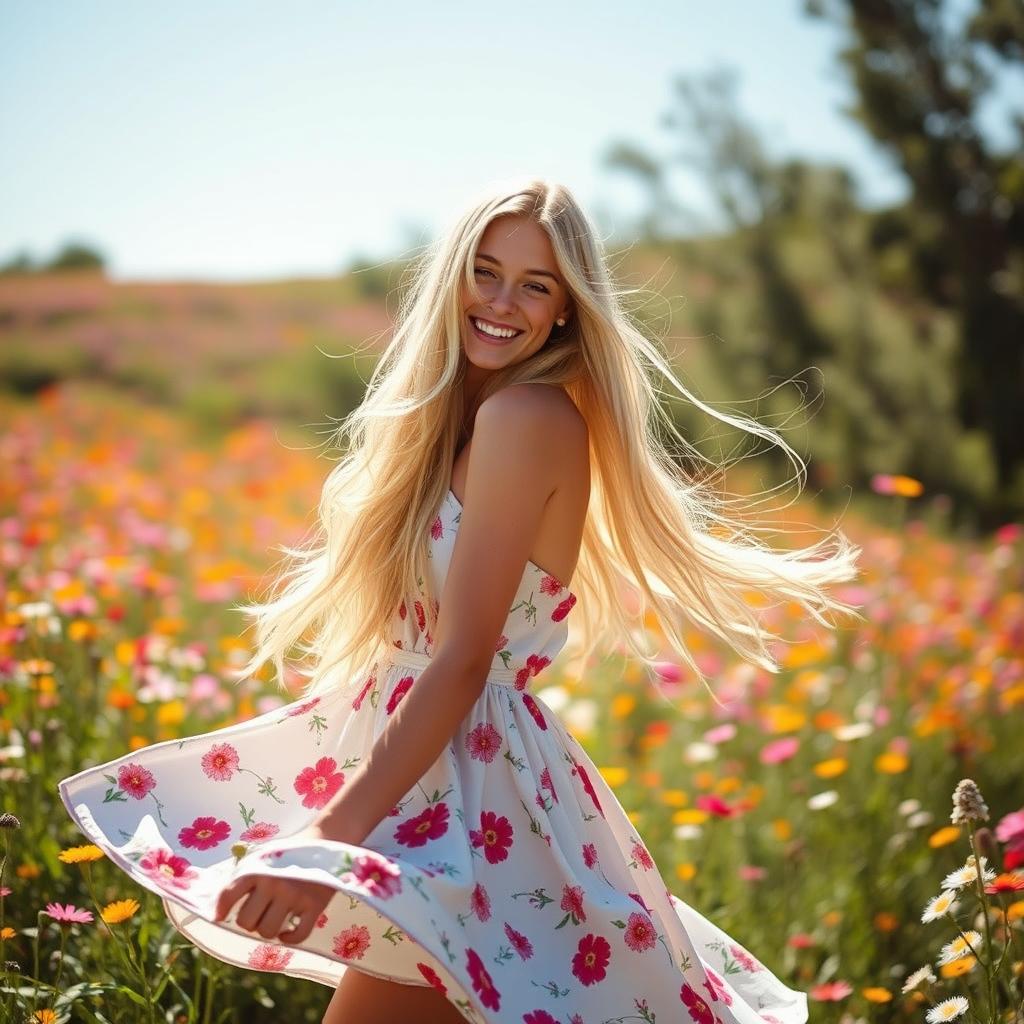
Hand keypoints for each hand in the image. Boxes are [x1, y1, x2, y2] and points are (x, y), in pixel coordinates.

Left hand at [213, 824, 342, 943]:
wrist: (326, 840)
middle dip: (249, 920)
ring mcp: (295, 896)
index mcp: (258, 869)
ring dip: (268, 929)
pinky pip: (298, 935)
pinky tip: (287, 932)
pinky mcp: (315, 906)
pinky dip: (289, 938)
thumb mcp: (264, 855)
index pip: (228, 895)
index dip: (220, 910)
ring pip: (268, 932)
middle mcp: (274, 883)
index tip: (220, 917)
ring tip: (273, 918)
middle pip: (246, 922)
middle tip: (257, 913)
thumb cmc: (289, 851)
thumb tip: (219, 904)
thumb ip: (243, 874)